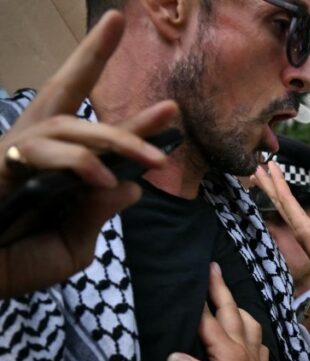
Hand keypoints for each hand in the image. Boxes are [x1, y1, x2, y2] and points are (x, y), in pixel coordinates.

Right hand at [0, 11, 178, 297]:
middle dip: (90, 56)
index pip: (98, 136)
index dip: (133, 121)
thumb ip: (97, 213)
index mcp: (56, 168)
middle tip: (115, 22)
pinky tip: (103, 177)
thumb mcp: (71, 245)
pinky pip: (43, 152)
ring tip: (156, 159)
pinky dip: (77, 162)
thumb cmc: (14, 264)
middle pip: (63, 91)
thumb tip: (131, 186)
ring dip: (117, 138)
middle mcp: (33, 150)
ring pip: (69, 125)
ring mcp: (13, 152)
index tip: (171, 110)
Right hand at [168, 263, 270, 360]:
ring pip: (245, 321)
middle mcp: (241, 349)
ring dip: (234, 305)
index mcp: (228, 353)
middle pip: (230, 312)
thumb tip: (173, 356)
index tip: (187, 275)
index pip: (207, 320)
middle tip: (210, 267)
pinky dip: (247, 326)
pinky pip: (253, 338)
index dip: (196, 299)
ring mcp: (251, 357)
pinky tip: (243, 328)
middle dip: (219, 289)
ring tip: (225, 293)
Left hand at [254, 161, 309, 308]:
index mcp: (304, 229)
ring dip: (273, 191)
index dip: (278, 182)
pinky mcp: (308, 234)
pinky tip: (283, 196)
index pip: (286, 201)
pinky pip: (292, 212)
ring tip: (263, 176)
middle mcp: (298, 229)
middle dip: (268, 184)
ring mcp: (302, 232)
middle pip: (278, 202)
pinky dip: (285, 200)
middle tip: (256, 166)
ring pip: (283, 207)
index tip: (270, 166)